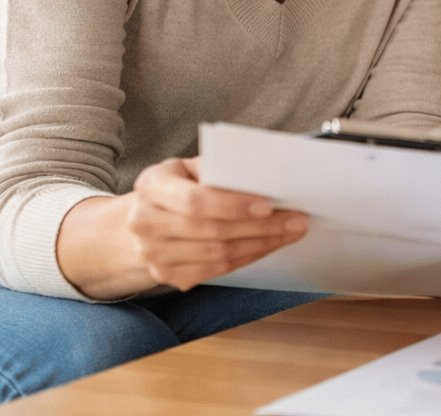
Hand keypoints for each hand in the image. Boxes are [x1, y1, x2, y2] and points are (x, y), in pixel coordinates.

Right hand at [128, 156, 305, 291]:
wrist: (145, 217)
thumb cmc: (178, 184)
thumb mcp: (190, 166)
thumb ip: (218, 168)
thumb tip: (263, 176)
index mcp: (152, 185)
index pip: (195, 201)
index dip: (233, 206)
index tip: (268, 205)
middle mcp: (144, 222)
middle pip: (211, 231)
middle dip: (261, 227)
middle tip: (296, 221)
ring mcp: (152, 253)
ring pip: (217, 255)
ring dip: (260, 245)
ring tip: (290, 233)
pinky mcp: (165, 275)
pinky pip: (214, 271)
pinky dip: (247, 258)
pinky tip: (267, 246)